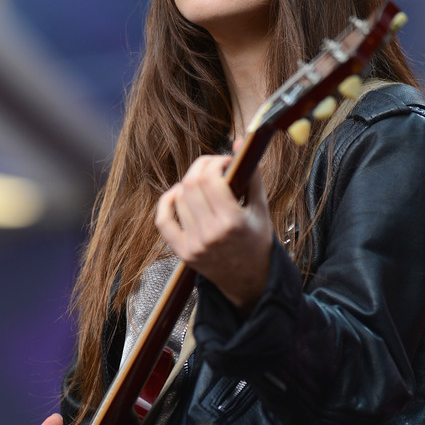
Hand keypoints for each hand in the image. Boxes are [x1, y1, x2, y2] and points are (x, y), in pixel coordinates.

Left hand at [155, 152, 271, 311]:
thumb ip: (252, 175)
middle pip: (191, 184)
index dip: (215, 162)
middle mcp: (211, 234)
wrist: (249, 281)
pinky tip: (179, 194)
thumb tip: (242, 143)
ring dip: (189, 183)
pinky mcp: (182, 252)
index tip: (226, 162)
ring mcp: (194, 244)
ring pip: (178, 197)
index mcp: (233, 222)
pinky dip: (167, 201)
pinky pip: (163, 219)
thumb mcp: (261, 209)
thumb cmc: (257, 241)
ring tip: (203, 185)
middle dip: (202, 167)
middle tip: (213, 168)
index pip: (209, 178)